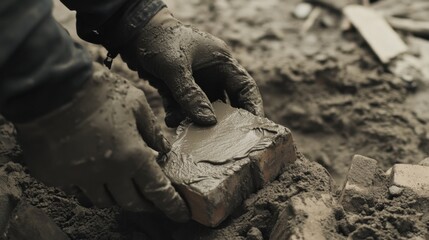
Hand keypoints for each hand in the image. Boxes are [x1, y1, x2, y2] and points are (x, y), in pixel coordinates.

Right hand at [15, 63, 188, 221]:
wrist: (51, 85)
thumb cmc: (98, 90)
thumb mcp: (136, 103)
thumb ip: (152, 130)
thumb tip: (163, 149)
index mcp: (132, 156)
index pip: (157, 190)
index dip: (171, 205)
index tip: (180, 213)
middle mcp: (108, 173)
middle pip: (131, 202)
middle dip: (146, 205)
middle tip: (152, 201)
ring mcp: (79, 177)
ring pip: (104, 201)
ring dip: (117, 197)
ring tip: (123, 187)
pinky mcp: (55, 176)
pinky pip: (77, 191)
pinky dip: (89, 188)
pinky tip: (93, 175)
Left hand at [120, 8, 263, 127]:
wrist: (132, 33)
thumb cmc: (158, 40)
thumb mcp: (175, 66)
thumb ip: (190, 94)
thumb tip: (208, 122)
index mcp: (221, 61)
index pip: (245, 86)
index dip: (253, 106)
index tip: (255, 127)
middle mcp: (212, 73)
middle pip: (226, 102)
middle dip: (224, 121)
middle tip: (224, 140)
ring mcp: (195, 82)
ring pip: (203, 109)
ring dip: (196, 121)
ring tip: (190, 133)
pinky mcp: (179, 89)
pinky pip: (184, 108)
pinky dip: (179, 116)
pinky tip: (171, 121)